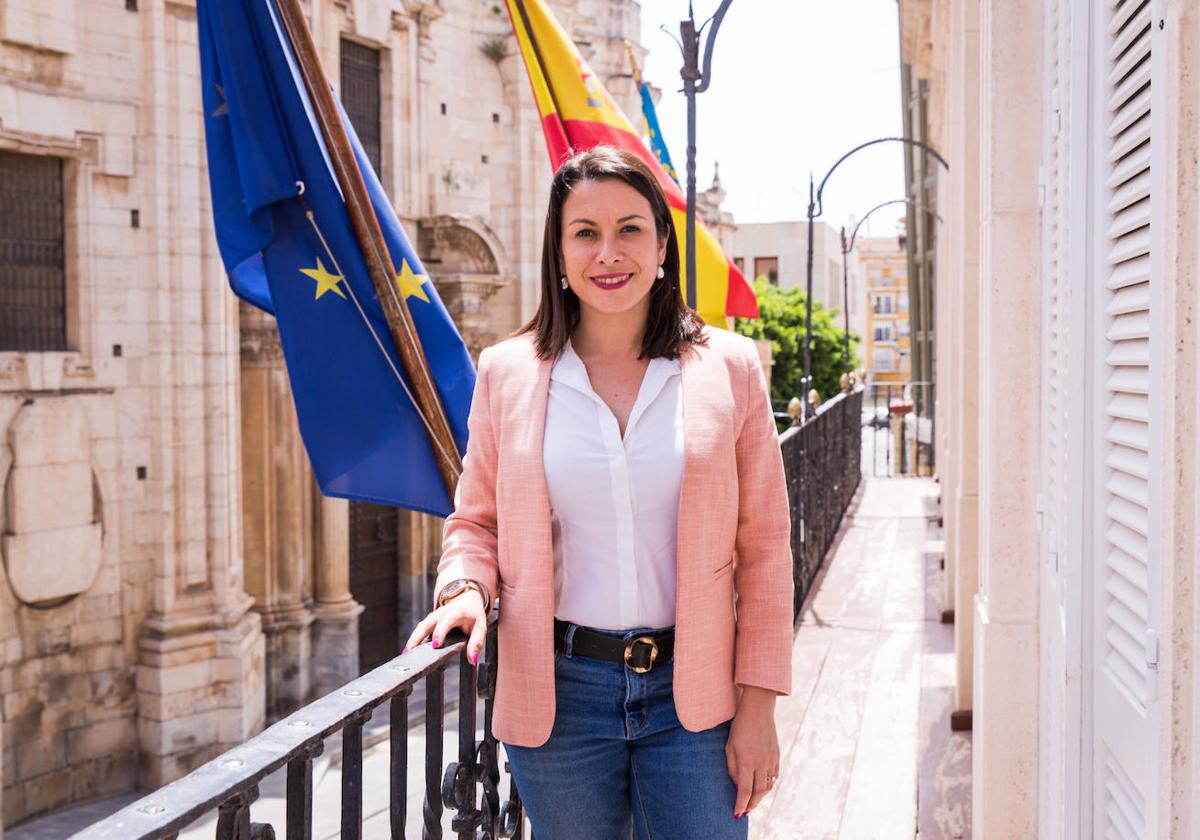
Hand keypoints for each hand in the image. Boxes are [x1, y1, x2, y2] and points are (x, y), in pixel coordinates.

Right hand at [402, 590, 487, 664]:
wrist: (467, 598)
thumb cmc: (473, 614)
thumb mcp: (480, 626)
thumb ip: (476, 643)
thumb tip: (472, 660)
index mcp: (455, 613)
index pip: (445, 622)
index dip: (439, 633)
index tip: (435, 646)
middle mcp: (441, 613)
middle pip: (426, 624)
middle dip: (417, 637)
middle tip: (409, 651)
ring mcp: (433, 616)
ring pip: (420, 626)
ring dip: (412, 639)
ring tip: (405, 653)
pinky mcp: (429, 620)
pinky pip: (420, 628)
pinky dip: (414, 638)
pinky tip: (409, 651)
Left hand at [725, 686, 779, 818]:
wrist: (758, 710)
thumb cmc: (739, 728)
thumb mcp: (730, 747)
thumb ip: (732, 768)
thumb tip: (737, 786)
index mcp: (746, 760)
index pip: (745, 790)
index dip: (741, 804)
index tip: (737, 813)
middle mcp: (761, 762)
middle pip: (759, 792)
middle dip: (752, 805)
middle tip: (745, 811)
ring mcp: (771, 759)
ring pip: (768, 786)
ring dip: (760, 796)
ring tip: (752, 801)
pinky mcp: (777, 756)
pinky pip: (774, 776)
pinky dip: (768, 784)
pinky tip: (761, 786)